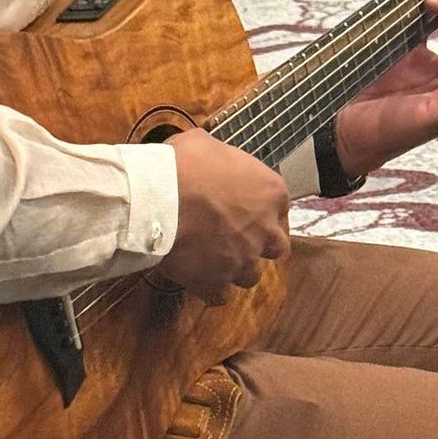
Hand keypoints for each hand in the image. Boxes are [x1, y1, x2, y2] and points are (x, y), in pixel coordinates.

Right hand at [161, 128, 289, 298]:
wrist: (157, 199)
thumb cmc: (182, 165)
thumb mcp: (203, 143)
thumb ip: (217, 156)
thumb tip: (206, 156)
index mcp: (270, 192)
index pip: (280, 208)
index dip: (262, 210)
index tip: (245, 209)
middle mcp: (266, 230)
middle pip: (276, 247)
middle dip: (259, 245)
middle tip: (236, 238)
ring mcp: (244, 260)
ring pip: (250, 276)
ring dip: (235, 269)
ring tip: (212, 259)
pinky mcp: (217, 283)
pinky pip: (219, 295)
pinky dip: (209, 288)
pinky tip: (196, 277)